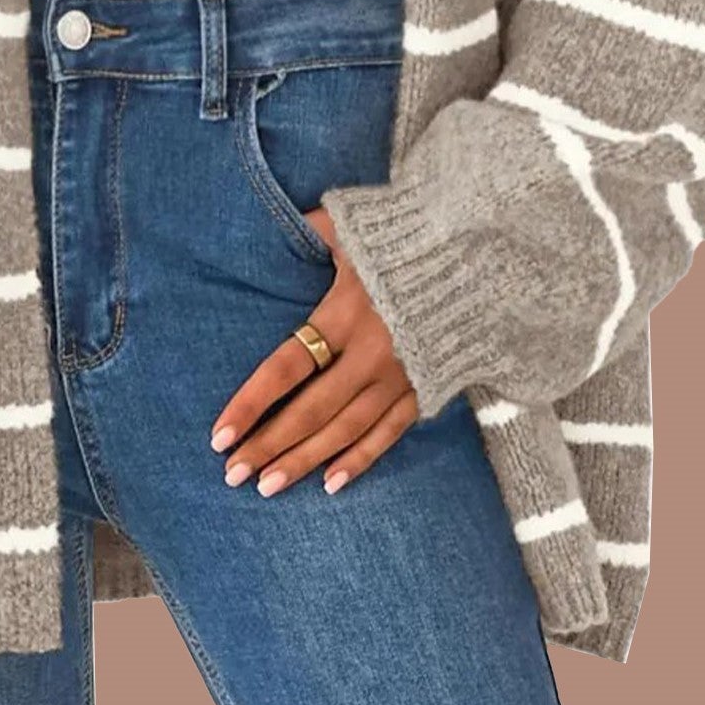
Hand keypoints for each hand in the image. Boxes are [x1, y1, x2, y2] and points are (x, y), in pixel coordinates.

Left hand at [209, 206, 419, 496]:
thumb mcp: (354, 224)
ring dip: (305, 460)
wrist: (486, 253)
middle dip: (269, 444)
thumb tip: (272, 218)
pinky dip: (360, 459)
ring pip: (346, 429)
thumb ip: (312, 227)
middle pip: (312, 409)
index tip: (218, 435)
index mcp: (347, 312)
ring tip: (268, 486)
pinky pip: (389, 433)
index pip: (287, 366)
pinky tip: (331, 484)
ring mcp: (402, 375)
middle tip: (232, 474)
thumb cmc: (407, 234)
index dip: (251, 403)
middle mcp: (372, 352)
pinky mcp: (427, 387)